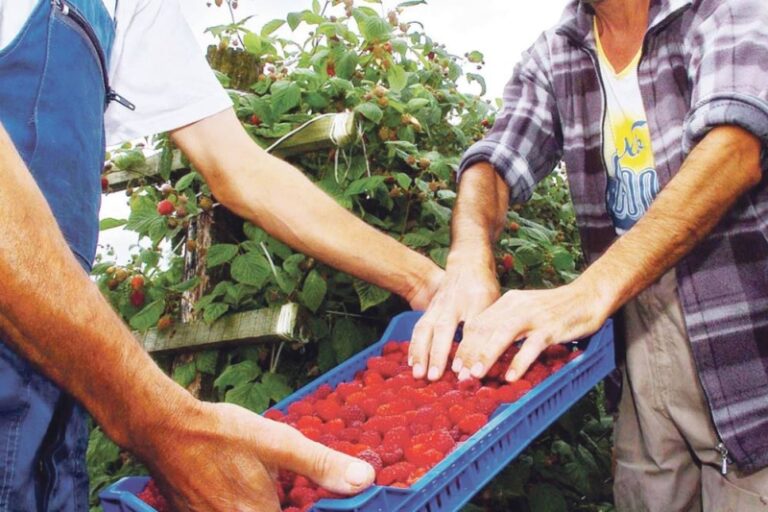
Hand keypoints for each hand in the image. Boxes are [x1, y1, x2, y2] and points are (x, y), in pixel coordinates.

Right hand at [138, 401, 374, 510]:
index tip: (318, 499)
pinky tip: (243, 488)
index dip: (312, 510)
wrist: (164, 428)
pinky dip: (244, 504)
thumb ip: (322, 465)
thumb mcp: (278, 442)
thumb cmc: (221, 433)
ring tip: (265, 484)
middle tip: (287, 488)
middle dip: (285, 505)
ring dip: (269, 504)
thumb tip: (364, 479)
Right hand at [409, 261, 499, 380]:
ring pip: (424, 330)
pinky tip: (412, 362)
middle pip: (439, 330)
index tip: (459, 371)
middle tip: (432, 377)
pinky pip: (418, 329)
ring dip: (420, 353)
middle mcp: (448, 306)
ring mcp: (435, 308)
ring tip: (417, 373)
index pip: (467, 328)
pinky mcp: (428, 312)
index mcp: (469, 303)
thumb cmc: (481, 287)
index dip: (464, 350)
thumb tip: (484, 357)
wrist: (465, 264)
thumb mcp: (491, 303)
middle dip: (435, 355)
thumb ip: (486, 326)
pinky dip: (414, 347)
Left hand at [452, 279, 608, 381]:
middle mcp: (516, 307)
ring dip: (487, 356)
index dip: (465, 344)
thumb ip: (507, 323)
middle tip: (459, 375)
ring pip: (503, 336)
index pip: (479, 323)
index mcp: (507, 302)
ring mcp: (534, 317)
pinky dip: (520, 362)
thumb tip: (486, 346)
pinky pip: (531, 346)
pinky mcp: (551, 328)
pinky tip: (511, 377)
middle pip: (485, 329)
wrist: (588, 296)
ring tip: (475, 375)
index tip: (455, 364)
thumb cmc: (556, 308)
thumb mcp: (525, 310)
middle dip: (469, 353)